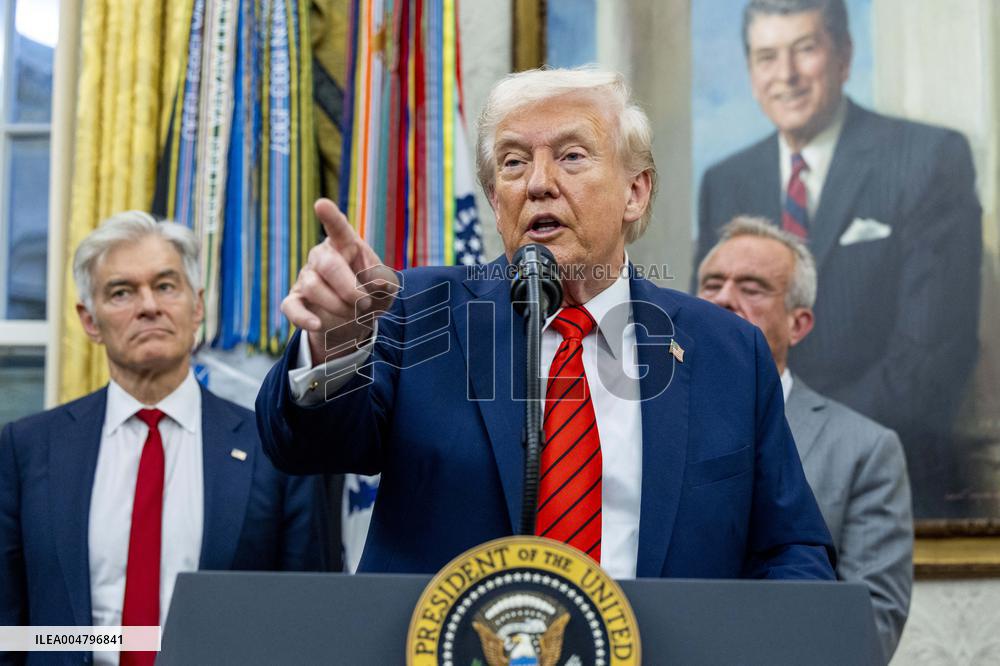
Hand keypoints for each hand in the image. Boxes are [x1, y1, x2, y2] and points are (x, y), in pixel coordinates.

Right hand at [281, 198, 398, 364]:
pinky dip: (303, 318)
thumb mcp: (387, 287)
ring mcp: (306, 277)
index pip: (338, 228)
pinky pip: (291, 307)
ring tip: (353, 313)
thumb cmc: (372, 293)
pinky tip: (318, 324)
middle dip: (350, 288)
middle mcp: (321, 256)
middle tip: (365, 303)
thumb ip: (384, 281)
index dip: (330, 216)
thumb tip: (377, 282)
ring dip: (338, 305)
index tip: (321, 204)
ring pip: (313, 287)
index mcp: (345, 245)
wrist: (357, 320)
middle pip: (327, 264)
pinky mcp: (296, 299)